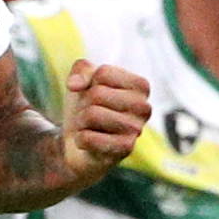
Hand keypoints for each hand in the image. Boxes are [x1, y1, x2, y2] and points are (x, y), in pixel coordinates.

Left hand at [55, 58, 151, 185]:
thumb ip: (81, 69)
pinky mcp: (125, 149)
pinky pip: (89, 138)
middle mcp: (144, 107)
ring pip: (92, 115)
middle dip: (84, 104)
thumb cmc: (87, 107)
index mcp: (140, 86)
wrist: (79, 142)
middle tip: (90, 114)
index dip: (89, 84)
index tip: (95, 95)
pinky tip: (88, 142)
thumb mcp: (84, 80)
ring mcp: (136, 130)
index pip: (103, 73)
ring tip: (90, 127)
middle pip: (97, 94)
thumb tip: (74, 85)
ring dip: (81, 122)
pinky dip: (80, 139)